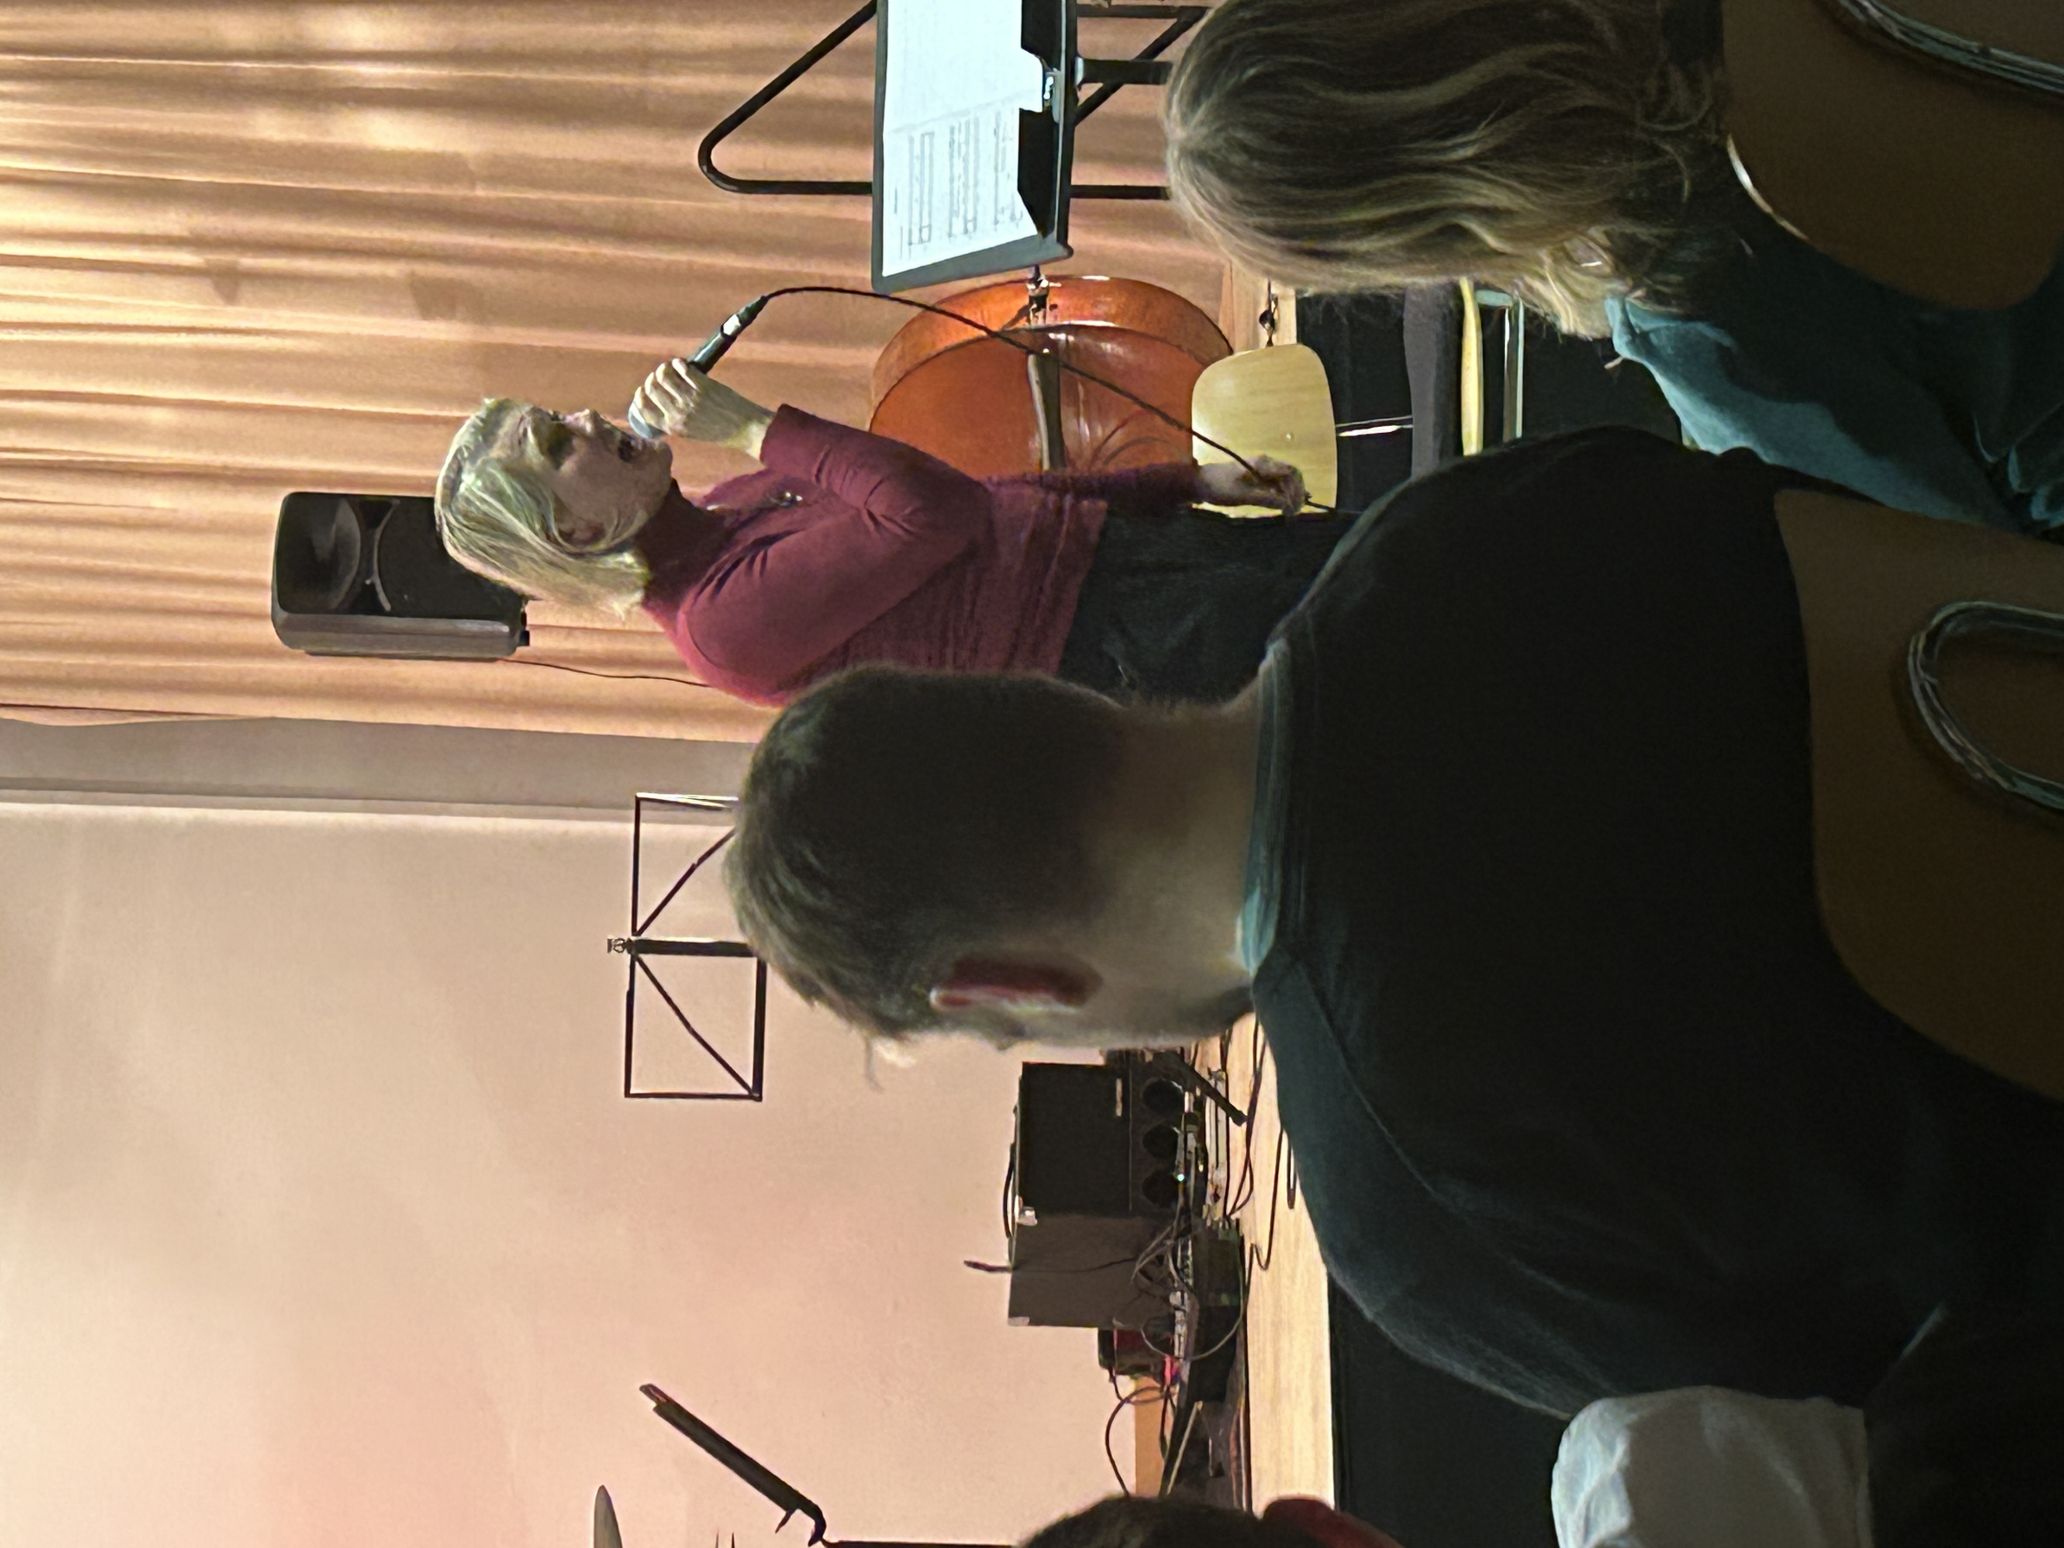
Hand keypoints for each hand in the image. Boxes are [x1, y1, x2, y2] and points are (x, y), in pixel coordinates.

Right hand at [631, 359, 775, 457]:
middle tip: (660, 376)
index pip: (644, 409)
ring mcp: (689, 397)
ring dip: (665, 368)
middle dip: (653, 379)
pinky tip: (682, 364)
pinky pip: (683, 369)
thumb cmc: (721, 433)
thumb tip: (663, 402)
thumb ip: (676, 421)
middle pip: (652, 388)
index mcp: (672, 427)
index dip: (640, 396)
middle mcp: (677, 412)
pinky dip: (679, 364)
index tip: (643, 390)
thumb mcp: (692, 433)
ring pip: (664, 375)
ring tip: (670, 367)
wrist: (746, 429)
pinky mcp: (703, 385)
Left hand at [1195, 456, 1308, 514]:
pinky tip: (1284, 506)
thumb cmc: (1220, 487)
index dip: (1297, 490)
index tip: (1294, 508)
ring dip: (1290, 494)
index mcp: (1263, 464)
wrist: (1200, 482)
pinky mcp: (1257, 477)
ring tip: (1290, 512)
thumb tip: (1286, 505)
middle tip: (1295, 513)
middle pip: (1291, 476)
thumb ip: (1265, 499)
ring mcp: (1261, 469)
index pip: (1291, 473)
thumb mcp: (1242, 496)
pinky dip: (1282, 494)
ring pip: (1284, 480)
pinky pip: (1275, 484)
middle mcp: (1266, 464)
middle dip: (1296, 494)